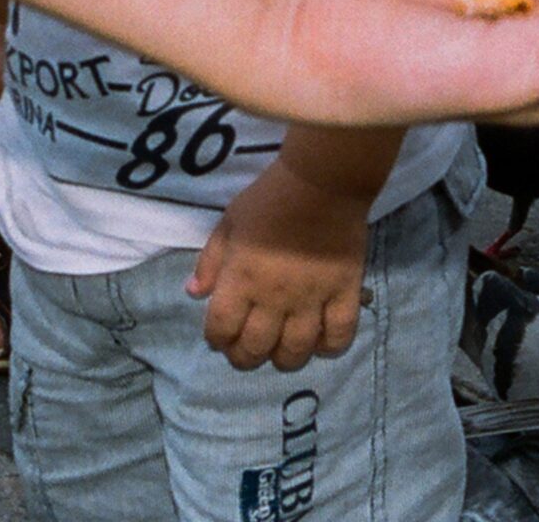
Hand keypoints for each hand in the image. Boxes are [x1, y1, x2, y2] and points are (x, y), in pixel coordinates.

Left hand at [187, 158, 370, 371]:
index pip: (221, 330)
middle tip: (248, 346)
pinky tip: (320, 339)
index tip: (221, 334)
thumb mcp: (230, 222)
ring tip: (282, 346)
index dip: (217, 340)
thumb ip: (210, 260)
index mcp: (241, 279)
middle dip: (245, 357)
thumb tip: (194, 294)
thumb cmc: (270, 198)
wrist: (322, 180)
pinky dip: (328, 347)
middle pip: (255, 351)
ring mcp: (311, 300)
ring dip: (284, 359)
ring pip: (295, 354)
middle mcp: (273, 298)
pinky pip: (338, 338)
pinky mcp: (344, 294)